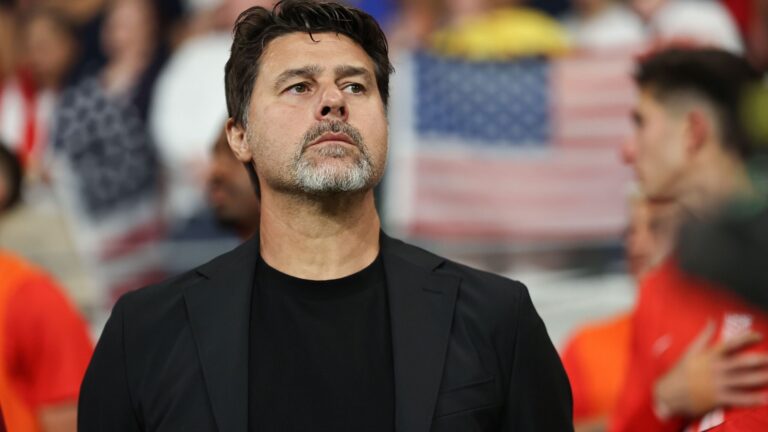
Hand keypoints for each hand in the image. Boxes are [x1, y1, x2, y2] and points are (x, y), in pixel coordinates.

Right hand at [653, 321, 767, 417]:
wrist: (668, 394)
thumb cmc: (680, 371)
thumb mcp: (690, 351)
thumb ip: (703, 335)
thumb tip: (712, 319)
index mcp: (709, 356)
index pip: (730, 344)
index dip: (745, 339)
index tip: (759, 336)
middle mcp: (715, 369)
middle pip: (741, 363)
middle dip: (759, 360)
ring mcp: (717, 384)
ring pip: (744, 381)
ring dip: (760, 378)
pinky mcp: (718, 398)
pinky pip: (739, 399)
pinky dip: (752, 399)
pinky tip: (764, 398)